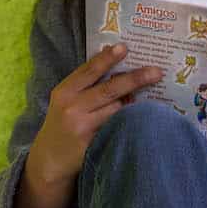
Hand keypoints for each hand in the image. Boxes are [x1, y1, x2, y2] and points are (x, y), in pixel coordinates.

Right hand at [28, 44, 163, 188]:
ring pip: (117, 110)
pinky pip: (118, 128)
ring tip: (151, 96)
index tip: (124, 47)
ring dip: (133, 103)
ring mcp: (82, 127)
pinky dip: (130, 121)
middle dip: (135, 79)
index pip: (89, 71)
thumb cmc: (63, 124)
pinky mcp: (92, 145)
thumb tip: (121, 70)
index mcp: (65, 91)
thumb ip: (86, 86)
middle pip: (109, 90)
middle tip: (157, 72)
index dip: (107, 58)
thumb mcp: (66, 101)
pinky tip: (141, 118)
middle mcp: (72, 107)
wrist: (50, 160)